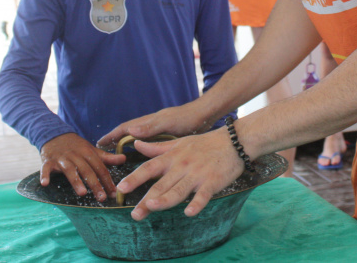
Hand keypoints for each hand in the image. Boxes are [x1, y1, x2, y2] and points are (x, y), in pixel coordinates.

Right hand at [39, 133, 125, 201]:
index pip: (100, 167)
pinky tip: (45, 184)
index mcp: (88, 153)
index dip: (107, 180)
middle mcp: (76, 155)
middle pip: (87, 170)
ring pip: (70, 170)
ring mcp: (62, 158)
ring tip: (82, 193)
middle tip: (102, 198)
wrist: (54, 134)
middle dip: (95, 184)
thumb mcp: (91, 150)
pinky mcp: (48, 161)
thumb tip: (124, 159)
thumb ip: (106, 157)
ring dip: (76, 181)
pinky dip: (45, 175)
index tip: (114, 193)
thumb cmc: (76, 146)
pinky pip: (46, 168)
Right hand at [96, 102, 214, 148]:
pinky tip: (142, 154)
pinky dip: (140, 146)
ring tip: (117, 152)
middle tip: (103, 149)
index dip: (111, 135)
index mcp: (149, 121)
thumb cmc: (187, 118)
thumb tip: (129, 130)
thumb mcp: (167, 123)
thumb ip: (149, 127)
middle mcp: (151, 124)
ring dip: (126, 143)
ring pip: (138, 136)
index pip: (125, 128)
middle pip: (128, 131)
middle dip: (115, 139)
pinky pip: (148, 141)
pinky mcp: (167, 134)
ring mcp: (159, 128)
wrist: (205, 115)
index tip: (99, 142)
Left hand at [116, 128, 244, 220]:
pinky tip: (189, 212)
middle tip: (134, 214)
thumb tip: (136, 144)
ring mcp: (197, 174)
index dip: (135, 178)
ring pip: (178, 190)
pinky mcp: (213, 182)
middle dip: (147, 200)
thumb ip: (156, 147)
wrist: (234, 141)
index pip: (149, 168)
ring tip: (152, 207)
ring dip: (166, 199)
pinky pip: (203, 195)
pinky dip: (197, 203)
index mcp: (172, 157)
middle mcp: (181, 166)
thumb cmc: (205, 144)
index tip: (121, 188)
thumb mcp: (178, 143)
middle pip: (161, 185)